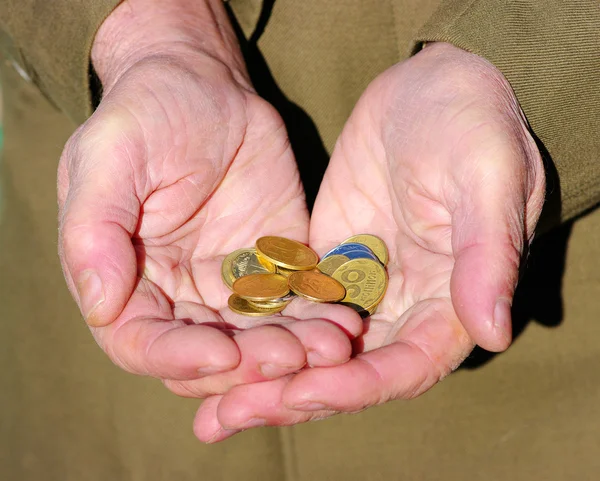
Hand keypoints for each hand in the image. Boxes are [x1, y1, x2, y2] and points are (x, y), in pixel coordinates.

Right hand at [58, 0, 361, 403]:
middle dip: (251, 362)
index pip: (143, 343)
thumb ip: (93, 231)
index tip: (220, 351)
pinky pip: (296, 302)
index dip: (178, 359)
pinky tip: (343, 317)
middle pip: (211, 354)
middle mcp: (178, 295)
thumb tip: (100, 306)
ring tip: (332, 343)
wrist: (204, 84)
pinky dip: (318, 316)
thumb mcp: (107, 159)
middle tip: (294, 355)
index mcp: (128, 280)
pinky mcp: (273, 266)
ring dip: (295, 349)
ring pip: (260, 337)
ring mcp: (230, 284)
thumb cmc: (144, 115)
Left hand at [194, 42, 545, 440]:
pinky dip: (257, 329)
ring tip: (207, 404)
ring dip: (263, 375)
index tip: (302, 392)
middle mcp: (404, 307)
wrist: (435, 88)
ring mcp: (362, 286)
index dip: (355, 387)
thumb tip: (492, 332)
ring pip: (311, 347)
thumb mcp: (487, 178)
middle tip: (228, 415)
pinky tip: (210, 342)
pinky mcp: (327, 261)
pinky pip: (289, 305)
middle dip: (291, 395)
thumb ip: (489, 254)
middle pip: (348, 372)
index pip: (404, 366)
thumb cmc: (474, 125)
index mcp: (450, 302)